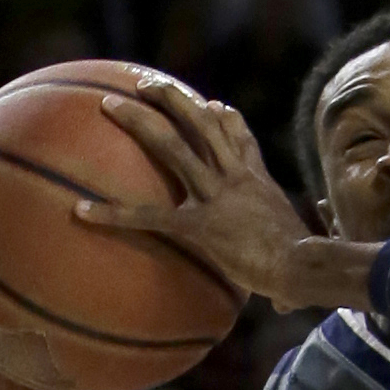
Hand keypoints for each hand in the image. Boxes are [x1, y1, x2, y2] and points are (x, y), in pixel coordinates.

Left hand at [94, 77, 309, 303]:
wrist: (304, 266)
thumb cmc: (308, 268)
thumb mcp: (303, 251)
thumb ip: (289, 266)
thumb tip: (286, 304)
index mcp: (258, 179)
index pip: (240, 137)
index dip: (223, 117)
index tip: (209, 104)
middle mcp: (235, 177)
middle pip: (201, 122)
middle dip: (172, 98)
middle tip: (144, 85)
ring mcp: (216, 196)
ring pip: (173, 146)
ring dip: (139, 122)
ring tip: (108, 104)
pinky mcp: (200, 225)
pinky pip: (149, 217)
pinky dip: (113, 214)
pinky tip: (81, 212)